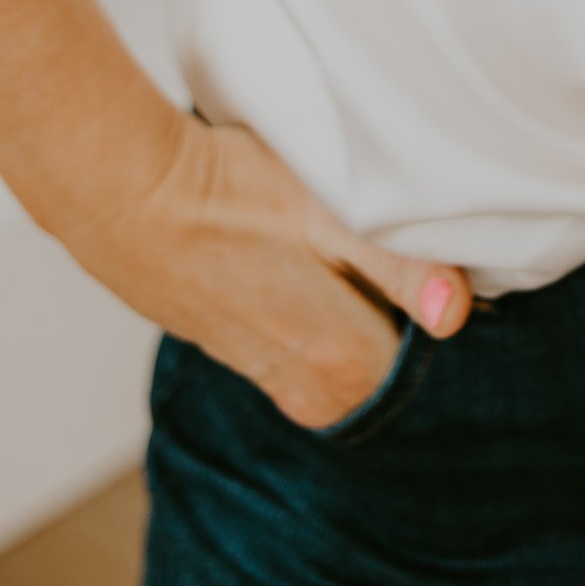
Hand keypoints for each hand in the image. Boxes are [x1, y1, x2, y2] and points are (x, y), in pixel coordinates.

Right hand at [58, 106, 472, 426]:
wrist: (128, 193)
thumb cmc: (231, 196)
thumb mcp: (331, 216)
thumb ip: (401, 267)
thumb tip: (456, 315)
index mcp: (346, 368)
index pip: (432, 341)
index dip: (435, 284)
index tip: (419, 238)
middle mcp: (311, 392)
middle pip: (391, 345)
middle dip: (394, 296)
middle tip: (376, 228)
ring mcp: (271, 375)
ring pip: (347, 337)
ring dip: (349, 293)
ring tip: (329, 234)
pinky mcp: (241, 351)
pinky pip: (305, 331)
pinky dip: (311, 294)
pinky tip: (293, 248)